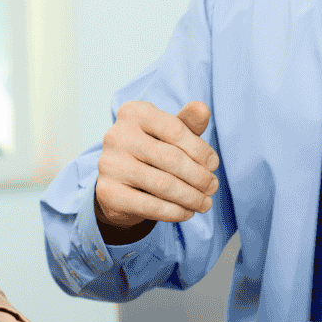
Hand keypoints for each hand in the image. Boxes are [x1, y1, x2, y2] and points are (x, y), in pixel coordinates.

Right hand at [94, 101, 219, 239]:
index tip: (214, 164)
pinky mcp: (108, 193)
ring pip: (163, 185)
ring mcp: (109, 164)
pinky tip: (187, 212)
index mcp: (133, 112)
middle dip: (199, 176)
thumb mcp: (169, 133)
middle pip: (171, 159)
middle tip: (212, 187)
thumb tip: (202, 109)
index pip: (175, 130)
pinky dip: (175, 212)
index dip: (200, 150)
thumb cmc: (151, 150)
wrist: (119, 181)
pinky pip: (150, 206)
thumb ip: (188, 122)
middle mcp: (116, 135)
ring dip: (191, 197)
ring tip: (205, 203)